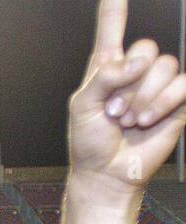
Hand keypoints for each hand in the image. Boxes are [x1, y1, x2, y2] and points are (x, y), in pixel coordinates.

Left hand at [68, 0, 185, 197]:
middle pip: (145, 47)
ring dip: (142, 98)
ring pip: (163, 66)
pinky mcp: (176, 102)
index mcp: (107, 68)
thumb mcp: (81, 107)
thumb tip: (134, 62)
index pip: (112, 29)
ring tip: (128, 120)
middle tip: (113, 111)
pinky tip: (146, 120)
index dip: (115, 10)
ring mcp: (157, 86)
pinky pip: (183, 84)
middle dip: (127, 83)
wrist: (106, 173)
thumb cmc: (90, 144)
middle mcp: (134, 73)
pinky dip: (162, 103)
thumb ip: (103, 76)